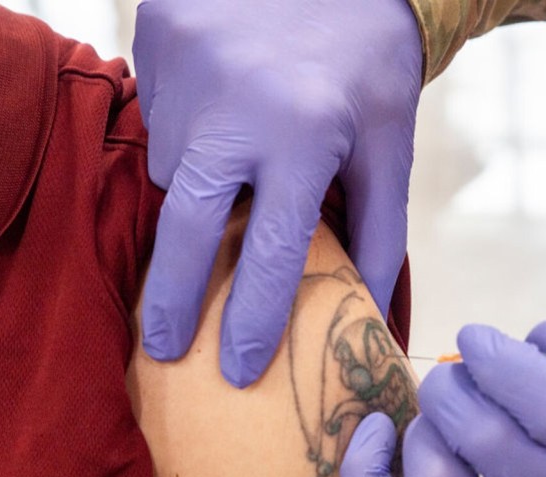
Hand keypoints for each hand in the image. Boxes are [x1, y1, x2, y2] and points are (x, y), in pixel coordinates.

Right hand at [133, 0, 422, 386]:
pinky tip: (221, 114)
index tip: (235, 370)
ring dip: (196, 190)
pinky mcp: (156, 37)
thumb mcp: (389, 148)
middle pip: (187, 224)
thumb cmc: (370, 68)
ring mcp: (187, 68)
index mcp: (305, 134)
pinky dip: (184, 136)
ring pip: (171, 168)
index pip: (271, 249)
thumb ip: (381, 233)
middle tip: (162, 346)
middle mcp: (235, 106)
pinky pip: (157, 119)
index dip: (251, 317)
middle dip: (170, 295)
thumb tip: (370, 312)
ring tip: (236, 163)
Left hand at [341, 321, 545, 476]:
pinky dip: (365, 473)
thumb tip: (541, 332)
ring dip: (423, 427)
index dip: (502, 360)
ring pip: (431, 476)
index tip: (476, 339)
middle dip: (452, 386)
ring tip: (440, 418)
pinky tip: (378, 434)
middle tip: (455, 377)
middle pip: (480, 433)